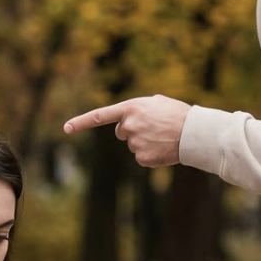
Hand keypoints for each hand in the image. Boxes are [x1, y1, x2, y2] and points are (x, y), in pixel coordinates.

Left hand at [63, 95, 190, 166]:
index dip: (81, 122)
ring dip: (145, 142)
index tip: (66, 128)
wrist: (194, 133)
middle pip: (121, 133)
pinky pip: (141, 157)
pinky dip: (151, 155)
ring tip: (163, 137)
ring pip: (133, 145)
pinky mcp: (142, 158)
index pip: (100, 116)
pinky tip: (163, 148)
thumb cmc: (178, 114)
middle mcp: (129, 125)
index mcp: (131, 108)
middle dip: (132, 131)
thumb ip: (139, 108)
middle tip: (153, 128)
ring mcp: (135, 143)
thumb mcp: (157, 102)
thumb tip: (131, 118)